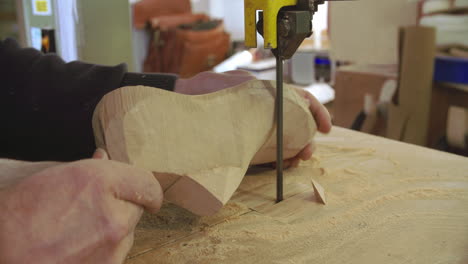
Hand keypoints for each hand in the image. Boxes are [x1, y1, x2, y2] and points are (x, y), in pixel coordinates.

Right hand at [0, 149, 162, 263]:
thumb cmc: (15, 208)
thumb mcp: (50, 174)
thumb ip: (88, 168)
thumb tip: (105, 158)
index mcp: (100, 181)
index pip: (147, 184)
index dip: (145, 188)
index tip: (145, 194)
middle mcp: (112, 215)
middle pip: (137, 210)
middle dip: (121, 207)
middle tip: (92, 211)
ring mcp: (110, 249)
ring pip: (127, 236)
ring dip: (111, 232)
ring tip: (75, 232)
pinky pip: (114, 256)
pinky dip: (101, 252)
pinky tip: (73, 249)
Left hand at [174, 71, 331, 167]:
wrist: (181, 104)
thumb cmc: (205, 90)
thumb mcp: (234, 83)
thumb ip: (256, 88)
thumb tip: (280, 98)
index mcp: (268, 94)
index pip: (301, 100)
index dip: (317, 112)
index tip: (326, 128)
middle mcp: (266, 113)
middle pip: (297, 125)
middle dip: (308, 138)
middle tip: (307, 152)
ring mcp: (258, 130)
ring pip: (285, 141)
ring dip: (296, 151)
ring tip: (296, 161)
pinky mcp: (247, 145)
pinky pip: (268, 154)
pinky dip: (279, 161)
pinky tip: (282, 166)